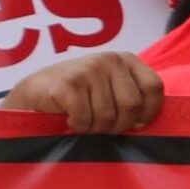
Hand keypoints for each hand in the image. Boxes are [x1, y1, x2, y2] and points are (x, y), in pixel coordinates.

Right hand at [4, 51, 164, 134]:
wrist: (35, 92)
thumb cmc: (79, 96)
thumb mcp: (111, 88)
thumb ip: (132, 97)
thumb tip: (150, 125)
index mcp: (126, 60)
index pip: (154, 88)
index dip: (147, 112)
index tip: (133, 122)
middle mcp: (109, 60)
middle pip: (132, 106)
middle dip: (118, 126)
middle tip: (101, 125)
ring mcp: (88, 69)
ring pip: (107, 116)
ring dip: (95, 128)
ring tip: (84, 120)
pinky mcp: (68, 84)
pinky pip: (85, 119)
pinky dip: (78, 126)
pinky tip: (69, 117)